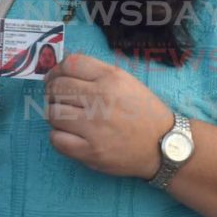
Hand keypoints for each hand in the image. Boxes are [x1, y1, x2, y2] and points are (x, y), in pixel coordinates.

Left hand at [45, 53, 173, 178]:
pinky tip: (69, 135)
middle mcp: (102, 99)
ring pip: (53, 113)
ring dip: (55, 115)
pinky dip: (58, 137)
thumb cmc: (143, 111)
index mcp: (111, 78)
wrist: (164, 146)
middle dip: (52, 93)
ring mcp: (95, 126)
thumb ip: (96, 74)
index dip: (55, 71)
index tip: (54, 79)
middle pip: (57, 88)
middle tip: (58, 100)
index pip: (69, 64)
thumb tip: (61, 71)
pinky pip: (56, 140)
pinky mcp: (91, 151)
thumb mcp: (126, 81)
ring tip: (66, 118)